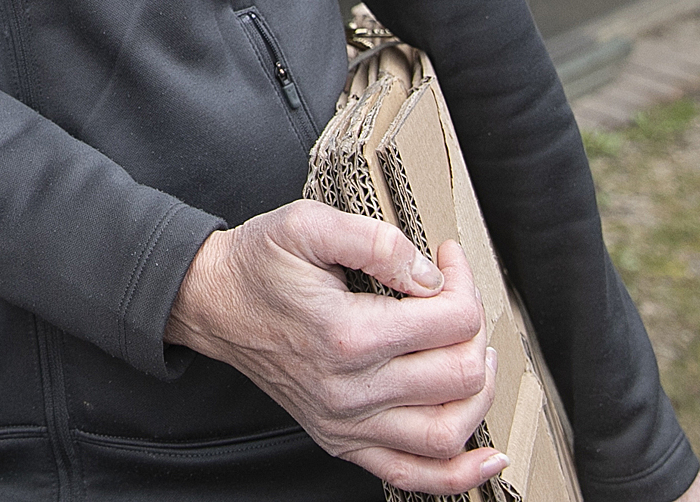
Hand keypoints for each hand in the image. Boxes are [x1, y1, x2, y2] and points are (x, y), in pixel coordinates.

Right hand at [167, 200, 501, 494]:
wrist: (212, 302)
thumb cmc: (258, 264)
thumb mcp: (308, 224)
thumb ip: (376, 240)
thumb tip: (431, 275)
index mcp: (348, 334)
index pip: (451, 320)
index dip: (464, 282)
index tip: (447, 258)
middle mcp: (350, 390)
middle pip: (461, 374)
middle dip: (475, 328)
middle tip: (457, 299)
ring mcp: (347, 423)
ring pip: (448, 431)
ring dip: (480, 393)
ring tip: (475, 355)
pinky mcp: (342, 441)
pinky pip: (413, 476)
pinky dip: (459, 474)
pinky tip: (486, 458)